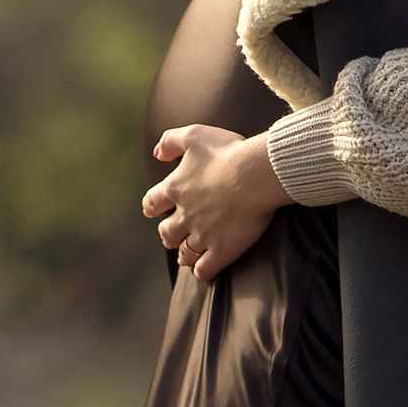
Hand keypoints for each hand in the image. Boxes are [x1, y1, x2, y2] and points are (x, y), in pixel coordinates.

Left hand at [144, 122, 283, 282]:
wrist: (256, 174)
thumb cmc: (228, 151)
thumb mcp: (194, 135)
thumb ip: (171, 141)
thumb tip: (157, 154)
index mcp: (175, 188)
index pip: (152, 202)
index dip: (152, 206)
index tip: (153, 209)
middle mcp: (185, 215)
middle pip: (166, 232)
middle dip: (168, 233)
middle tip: (172, 233)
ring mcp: (203, 235)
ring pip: (184, 252)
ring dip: (183, 253)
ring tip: (186, 254)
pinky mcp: (223, 250)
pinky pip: (204, 270)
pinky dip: (201, 271)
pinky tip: (204, 269)